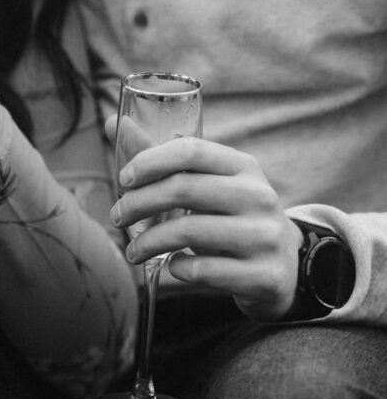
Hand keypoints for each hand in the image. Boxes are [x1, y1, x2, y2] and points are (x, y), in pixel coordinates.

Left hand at [106, 114, 302, 320]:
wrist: (285, 267)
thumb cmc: (232, 215)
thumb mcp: (209, 183)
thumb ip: (161, 157)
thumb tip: (113, 122)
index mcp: (244, 166)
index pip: (191, 150)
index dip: (150, 161)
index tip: (124, 179)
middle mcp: (258, 196)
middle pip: (184, 189)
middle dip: (138, 203)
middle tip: (117, 217)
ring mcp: (265, 236)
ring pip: (189, 232)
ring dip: (148, 242)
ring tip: (132, 251)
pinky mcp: (264, 275)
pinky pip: (205, 270)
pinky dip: (177, 268)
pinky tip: (170, 267)